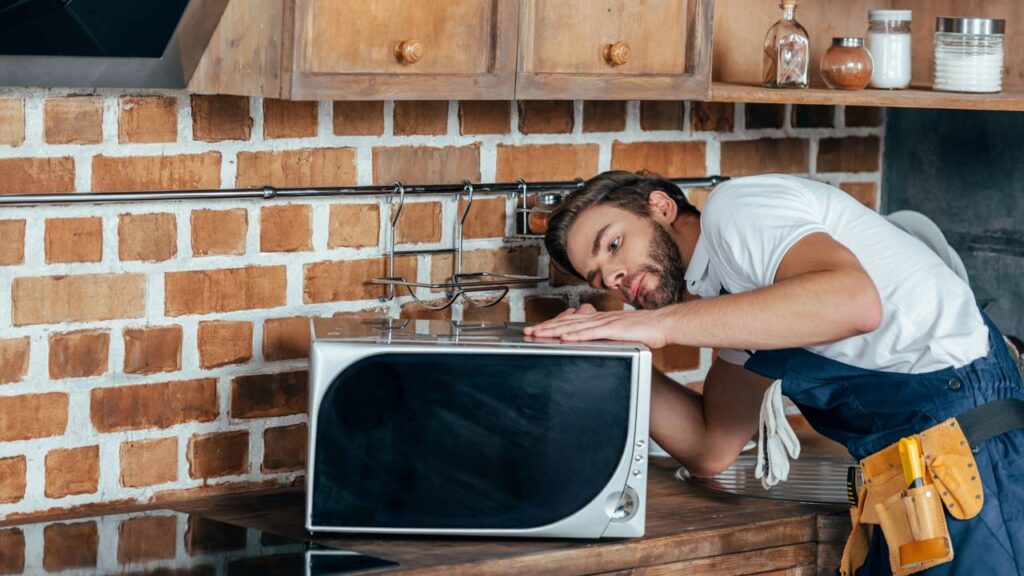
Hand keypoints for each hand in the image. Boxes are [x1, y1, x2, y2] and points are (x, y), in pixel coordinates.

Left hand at [522, 306, 670, 348]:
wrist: (662, 324)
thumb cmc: (645, 330)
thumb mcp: (620, 333)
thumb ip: (605, 337)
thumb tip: (594, 342)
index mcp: (599, 320)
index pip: (571, 323)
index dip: (552, 326)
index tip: (537, 330)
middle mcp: (599, 319)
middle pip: (567, 323)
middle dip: (546, 328)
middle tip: (528, 332)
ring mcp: (606, 323)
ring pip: (575, 327)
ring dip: (555, 331)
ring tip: (539, 334)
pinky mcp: (614, 330)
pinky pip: (592, 333)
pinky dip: (577, 336)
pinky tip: (565, 338)